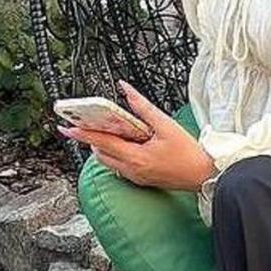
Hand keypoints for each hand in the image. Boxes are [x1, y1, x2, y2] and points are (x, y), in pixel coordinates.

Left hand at [57, 81, 215, 192]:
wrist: (203, 175)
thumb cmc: (188, 153)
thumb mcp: (165, 125)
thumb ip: (142, 107)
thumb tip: (126, 90)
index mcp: (135, 157)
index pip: (101, 142)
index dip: (82, 134)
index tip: (67, 127)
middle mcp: (132, 169)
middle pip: (101, 153)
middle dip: (92, 139)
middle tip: (86, 124)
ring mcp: (135, 176)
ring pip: (108, 161)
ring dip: (104, 147)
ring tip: (108, 131)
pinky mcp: (141, 179)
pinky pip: (119, 166)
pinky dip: (116, 154)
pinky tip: (126, 143)